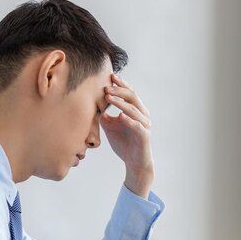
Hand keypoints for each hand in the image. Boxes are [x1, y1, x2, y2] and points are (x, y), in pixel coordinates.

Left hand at [101, 74, 153, 198]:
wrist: (134, 162)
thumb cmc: (123, 143)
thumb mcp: (110, 127)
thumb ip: (105, 116)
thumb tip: (95, 106)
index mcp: (136, 110)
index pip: (130, 93)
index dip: (121, 84)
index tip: (110, 77)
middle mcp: (143, 115)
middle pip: (132, 97)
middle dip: (119, 91)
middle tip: (106, 88)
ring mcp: (145, 125)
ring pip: (134, 109)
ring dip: (120, 103)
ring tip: (108, 98)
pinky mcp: (145, 136)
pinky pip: (137, 126)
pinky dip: (128, 120)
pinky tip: (120, 116)